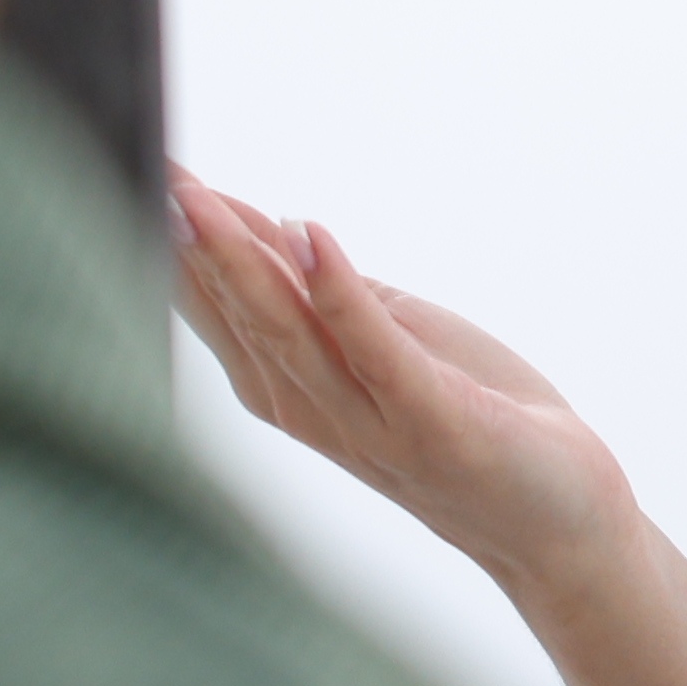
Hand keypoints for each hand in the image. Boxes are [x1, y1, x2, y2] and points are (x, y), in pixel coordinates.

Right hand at [171, 174, 637, 588]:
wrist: (555, 523)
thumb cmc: (465, 423)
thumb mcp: (377, 340)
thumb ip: (309, 293)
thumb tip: (245, 222)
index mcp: (289, 387)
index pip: (216, 304)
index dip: (172, 239)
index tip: (131, 162)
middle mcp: (311, 409)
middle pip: (237, 313)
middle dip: (188, 243)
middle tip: (146, 170)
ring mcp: (368, 422)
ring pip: (288, 333)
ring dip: (244, 262)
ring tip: (200, 201)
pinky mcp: (431, 423)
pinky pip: (376, 353)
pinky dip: (342, 293)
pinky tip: (314, 236)